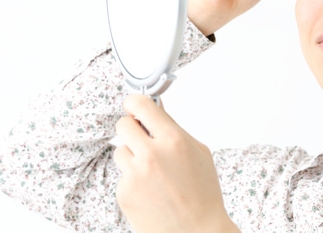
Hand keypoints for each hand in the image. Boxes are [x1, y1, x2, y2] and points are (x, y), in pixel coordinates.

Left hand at [114, 95, 238, 232]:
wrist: (198, 232)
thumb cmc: (203, 193)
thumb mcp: (199, 152)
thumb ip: (174, 129)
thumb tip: (156, 109)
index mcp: (173, 139)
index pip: (140, 104)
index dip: (134, 102)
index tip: (134, 106)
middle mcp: (151, 154)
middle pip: (123, 124)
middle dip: (131, 129)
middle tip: (141, 138)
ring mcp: (135, 175)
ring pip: (120, 150)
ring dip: (131, 156)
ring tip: (151, 173)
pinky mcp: (124, 193)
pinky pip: (122, 175)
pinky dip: (132, 180)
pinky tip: (150, 192)